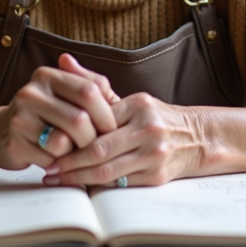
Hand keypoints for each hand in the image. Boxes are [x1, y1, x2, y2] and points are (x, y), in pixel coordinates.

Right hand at [0, 54, 118, 171]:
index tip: (113, 128)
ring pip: (64, 141)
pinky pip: (49, 159)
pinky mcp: (14, 142)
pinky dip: (58, 163)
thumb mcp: (67, 96)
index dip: (106, 113)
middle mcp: (31, 92)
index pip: (89, 90)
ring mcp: (20, 117)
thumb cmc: (44, 116)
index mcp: (48, 76)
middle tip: (95, 146)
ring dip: (74, 153)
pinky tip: (53, 158)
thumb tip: (122, 99)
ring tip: (71, 150)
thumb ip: (95, 91)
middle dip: (93, 138)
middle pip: (79, 119)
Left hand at [43, 93, 203, 187]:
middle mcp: (149, 129)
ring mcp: (155, 155)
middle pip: (100, 150)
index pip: (97, 121)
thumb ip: (93, 83)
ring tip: (58, 178)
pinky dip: (98, 186)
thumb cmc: (154, 118)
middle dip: (70, 161)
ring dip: (78, 178)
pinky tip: (81, 185)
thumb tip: (61, 60)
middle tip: (49, 167)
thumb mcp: (129, 99)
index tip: (50, 138)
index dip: (71, 133)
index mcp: (139, 105)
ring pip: (108, 172)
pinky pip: (120, 185)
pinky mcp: (158, 176)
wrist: (197, 138)